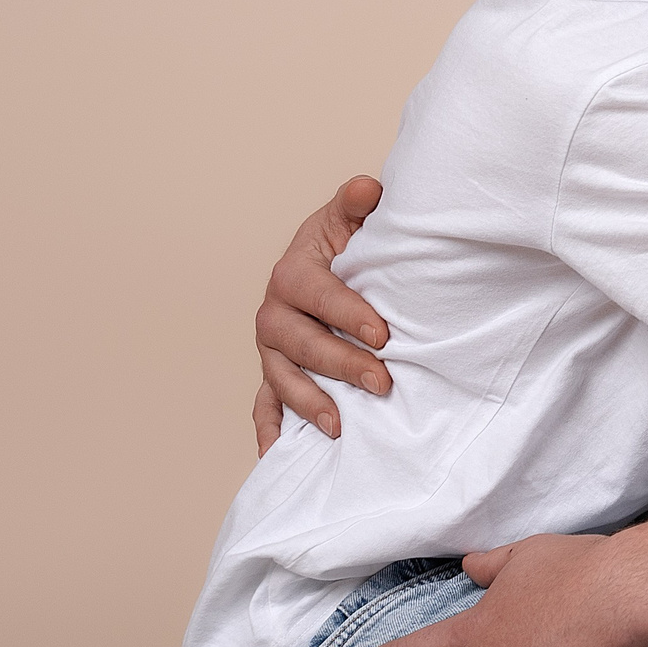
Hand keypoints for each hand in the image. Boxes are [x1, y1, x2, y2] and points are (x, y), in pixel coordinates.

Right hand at [251, 175, 391, 453]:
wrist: (332, 263)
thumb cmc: (346, 244)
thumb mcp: (351, 219)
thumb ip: (358, 203)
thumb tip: (369, 189)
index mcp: (293, 272)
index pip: (316, 294)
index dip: (347, 314)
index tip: (383, 334)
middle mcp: (274, 312)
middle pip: (300, 343)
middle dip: (340, 364)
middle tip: (382, 382)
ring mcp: (271, 348)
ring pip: (281, 378)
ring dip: (308, 403)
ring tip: (340, 426)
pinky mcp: (273, 373)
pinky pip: (264, 405)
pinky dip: (269, 431)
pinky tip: (276, 457)